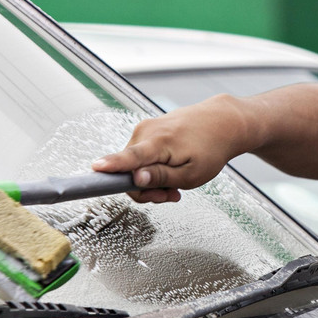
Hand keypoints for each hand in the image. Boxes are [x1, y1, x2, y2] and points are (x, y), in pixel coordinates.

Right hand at [91, 95, 247, 203]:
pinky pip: (140, 157)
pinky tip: (170, 171)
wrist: (222, 122)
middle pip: (128, 171)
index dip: (111, 166)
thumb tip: (135, 180)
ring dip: (151, 180)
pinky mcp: (145, 130)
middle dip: (146, 189)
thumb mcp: (192, 174)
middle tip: (170, 195)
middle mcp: (146, 132)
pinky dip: (153, 168)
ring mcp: (144, 129)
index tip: (95, 169)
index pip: (129, 157)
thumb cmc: (211, 148)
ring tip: (174, 183)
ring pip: (133, 166)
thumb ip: (161, 178)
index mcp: (158, 142)